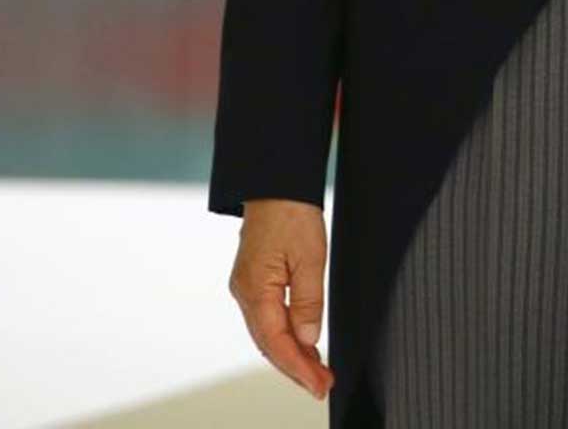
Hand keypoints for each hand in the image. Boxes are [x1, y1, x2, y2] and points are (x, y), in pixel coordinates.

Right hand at [229, 199, 333, 399]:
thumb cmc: (292, 212)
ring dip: (291, 354)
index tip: (319, 385)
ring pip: (267, 333)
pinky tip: (302, 345)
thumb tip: (308, 340)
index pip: (277, 342)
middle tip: (322, 386)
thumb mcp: (311, 256)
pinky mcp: (253, 281)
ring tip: (317, 372)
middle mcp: (245, 292)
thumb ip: (309, 301)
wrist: (275, 181)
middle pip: (269, 344)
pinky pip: (268, 318)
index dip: (299, 368)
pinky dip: (285, 336)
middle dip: (296, 368)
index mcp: (255, 289)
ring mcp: (246, 287)